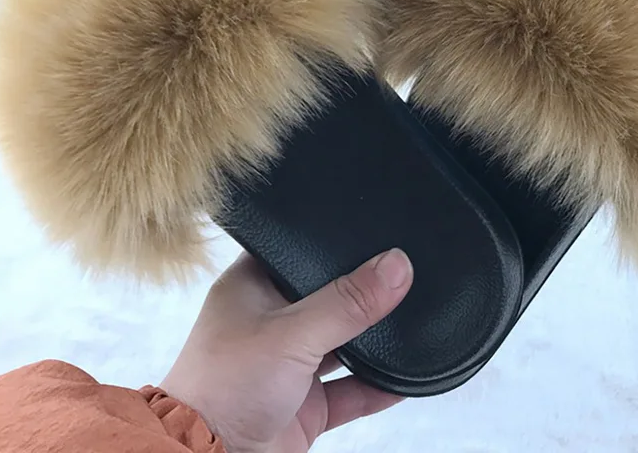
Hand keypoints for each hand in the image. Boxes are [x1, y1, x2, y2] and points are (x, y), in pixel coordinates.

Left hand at [161, 248, 413, 452]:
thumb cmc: (224, 387)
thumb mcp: (292, 333)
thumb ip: (347, 302)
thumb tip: (396, 265)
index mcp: (253, 287)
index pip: (299, 252)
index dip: (333, 243)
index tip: (376, 232)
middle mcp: (272, 321)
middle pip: (328, 298)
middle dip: (362, 293)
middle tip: (405, 271)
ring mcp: (289, 365)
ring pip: (343, 344)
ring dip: (373, 340)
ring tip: (413, 317)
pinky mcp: (305, 405)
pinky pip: (351, 390)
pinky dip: (378, 385)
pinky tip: (405, 376)